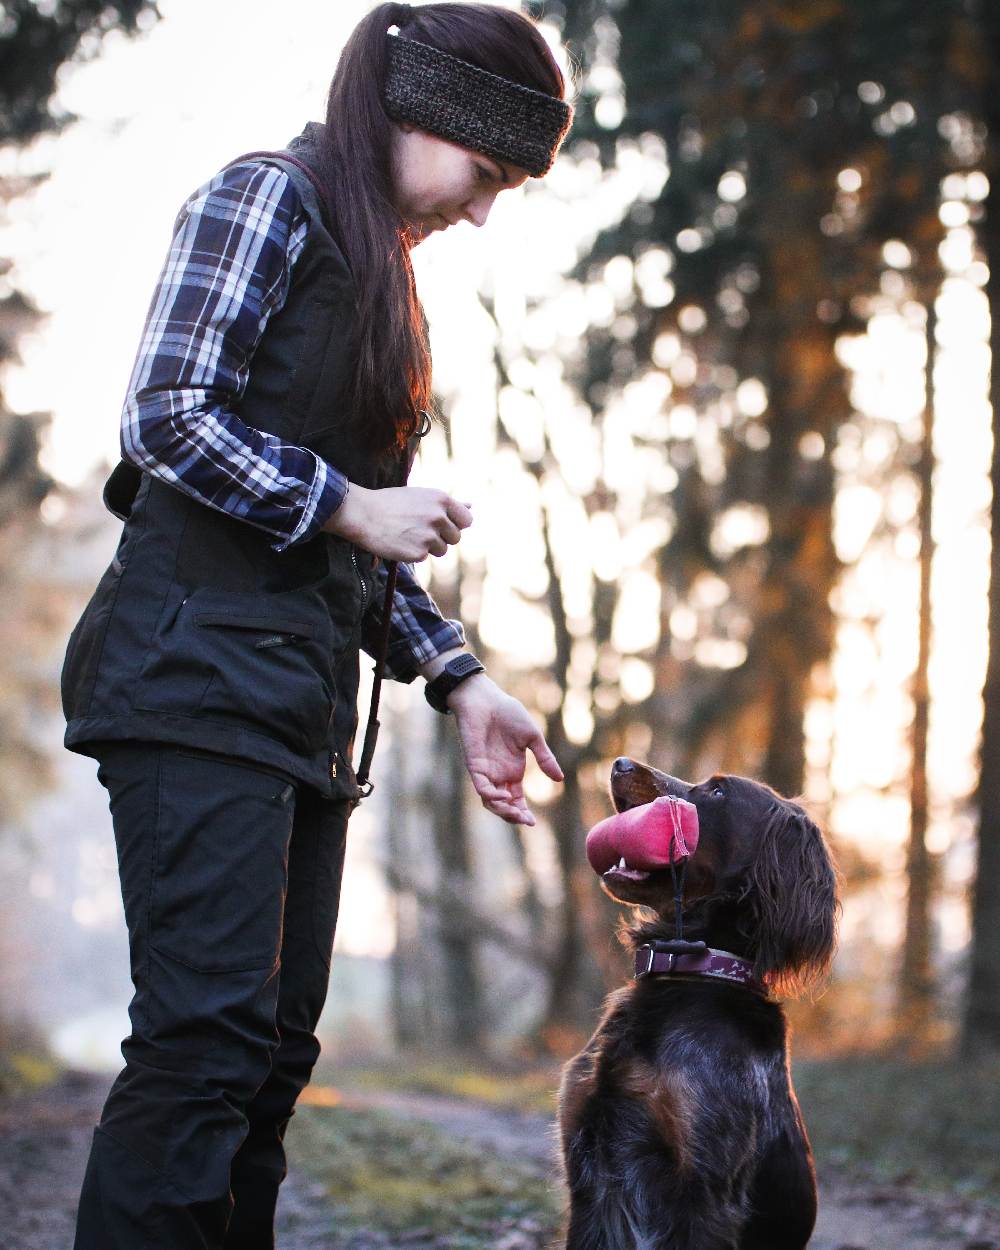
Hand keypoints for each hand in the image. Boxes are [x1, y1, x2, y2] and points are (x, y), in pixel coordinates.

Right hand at [324, 483, 471, 561]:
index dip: (456, 524)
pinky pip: (424, 557)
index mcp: (441, 500)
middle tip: (419, 529)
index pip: (467, 520)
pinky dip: (413, 553)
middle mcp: (439, 517)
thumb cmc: (391, 502)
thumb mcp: (420, 497)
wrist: (362, 514)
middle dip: (442, 537)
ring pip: (442, 550)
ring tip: (408, 534)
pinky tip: (399, 542)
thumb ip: (447, 505)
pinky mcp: (418, 553)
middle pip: (456, 538)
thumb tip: (470, 506)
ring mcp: (429, 536)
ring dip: (428, 547)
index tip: (444, 525)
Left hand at [447, 675, 563, 824]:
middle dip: (513, 816)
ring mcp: (486, 771)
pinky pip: (480, 786)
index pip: (516, 801)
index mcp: (513, 772)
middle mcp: (499, 775)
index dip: (523, 813)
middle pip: (503, 806)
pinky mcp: (474, 764)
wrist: (486, 699)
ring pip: (490, 801)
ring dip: (502, 811)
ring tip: (516, 814)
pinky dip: (490, 795)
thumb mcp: (533, 738)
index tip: (533, 822)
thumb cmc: (508, 714)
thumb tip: (559, 779)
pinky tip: (502, 796)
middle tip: (526, 820)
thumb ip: (545, 758)